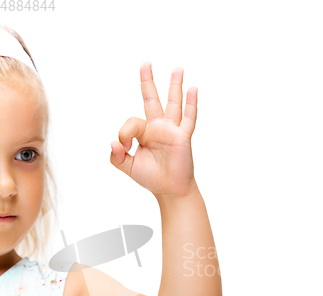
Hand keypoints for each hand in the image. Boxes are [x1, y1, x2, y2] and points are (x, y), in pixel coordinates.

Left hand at [110, 62, 197, 197]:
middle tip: (145, 63)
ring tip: (177, 68)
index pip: (131, 122)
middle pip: (152, 99)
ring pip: (173, 103)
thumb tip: (114, 142)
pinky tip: (193, 89)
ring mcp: (172, 130)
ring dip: (175, 86)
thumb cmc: (151, 178)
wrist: (169, 190)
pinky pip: (188, 118)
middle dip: (148, 81)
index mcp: (144, 132)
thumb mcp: (128, 166)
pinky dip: (191, 104)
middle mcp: (158, 127)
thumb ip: (116, 156)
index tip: (123, 147)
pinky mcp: (183, 137)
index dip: (124, 133)